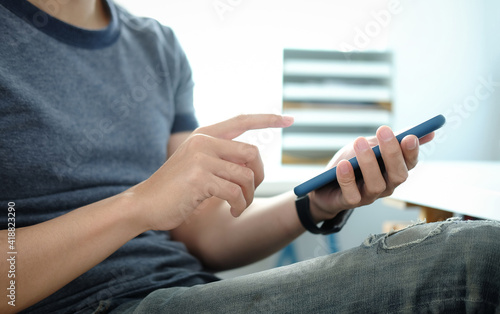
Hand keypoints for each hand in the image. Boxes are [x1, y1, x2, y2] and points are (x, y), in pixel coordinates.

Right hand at [129, 114, 292, 230]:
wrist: (145, 203)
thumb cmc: (176, 188)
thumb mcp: (198, 165)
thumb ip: (222, 157)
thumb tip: (254, 160)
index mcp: (204, 135)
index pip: (242, 120)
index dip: (268, 119)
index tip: (289, 119)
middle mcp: (203, 141)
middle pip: (252, 153)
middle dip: (260, 176)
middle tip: (250, 192)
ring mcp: (201, 159)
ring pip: (246, 175)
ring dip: (248, 196)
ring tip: (239, 206)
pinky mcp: (200, 179)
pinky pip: (236, 192)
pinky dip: (240, 205)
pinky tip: (233, 211)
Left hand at [309, 126, 434, 221]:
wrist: (324, 184)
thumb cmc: (351, 162)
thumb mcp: (370, 146)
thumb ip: (393, 139)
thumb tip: (429, 132)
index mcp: (394, 171)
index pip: (410, 164)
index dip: (412, 152)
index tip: (409, 136)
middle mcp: (386, 186)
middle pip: (398, 175)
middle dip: (392, 152)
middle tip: (383, 130)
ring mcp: (369, 196)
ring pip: (376, 185)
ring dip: (368, 163)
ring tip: (359, 142)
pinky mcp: (350, 202)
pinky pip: (352, 194)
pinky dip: (347, 179)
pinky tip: (343, 164)